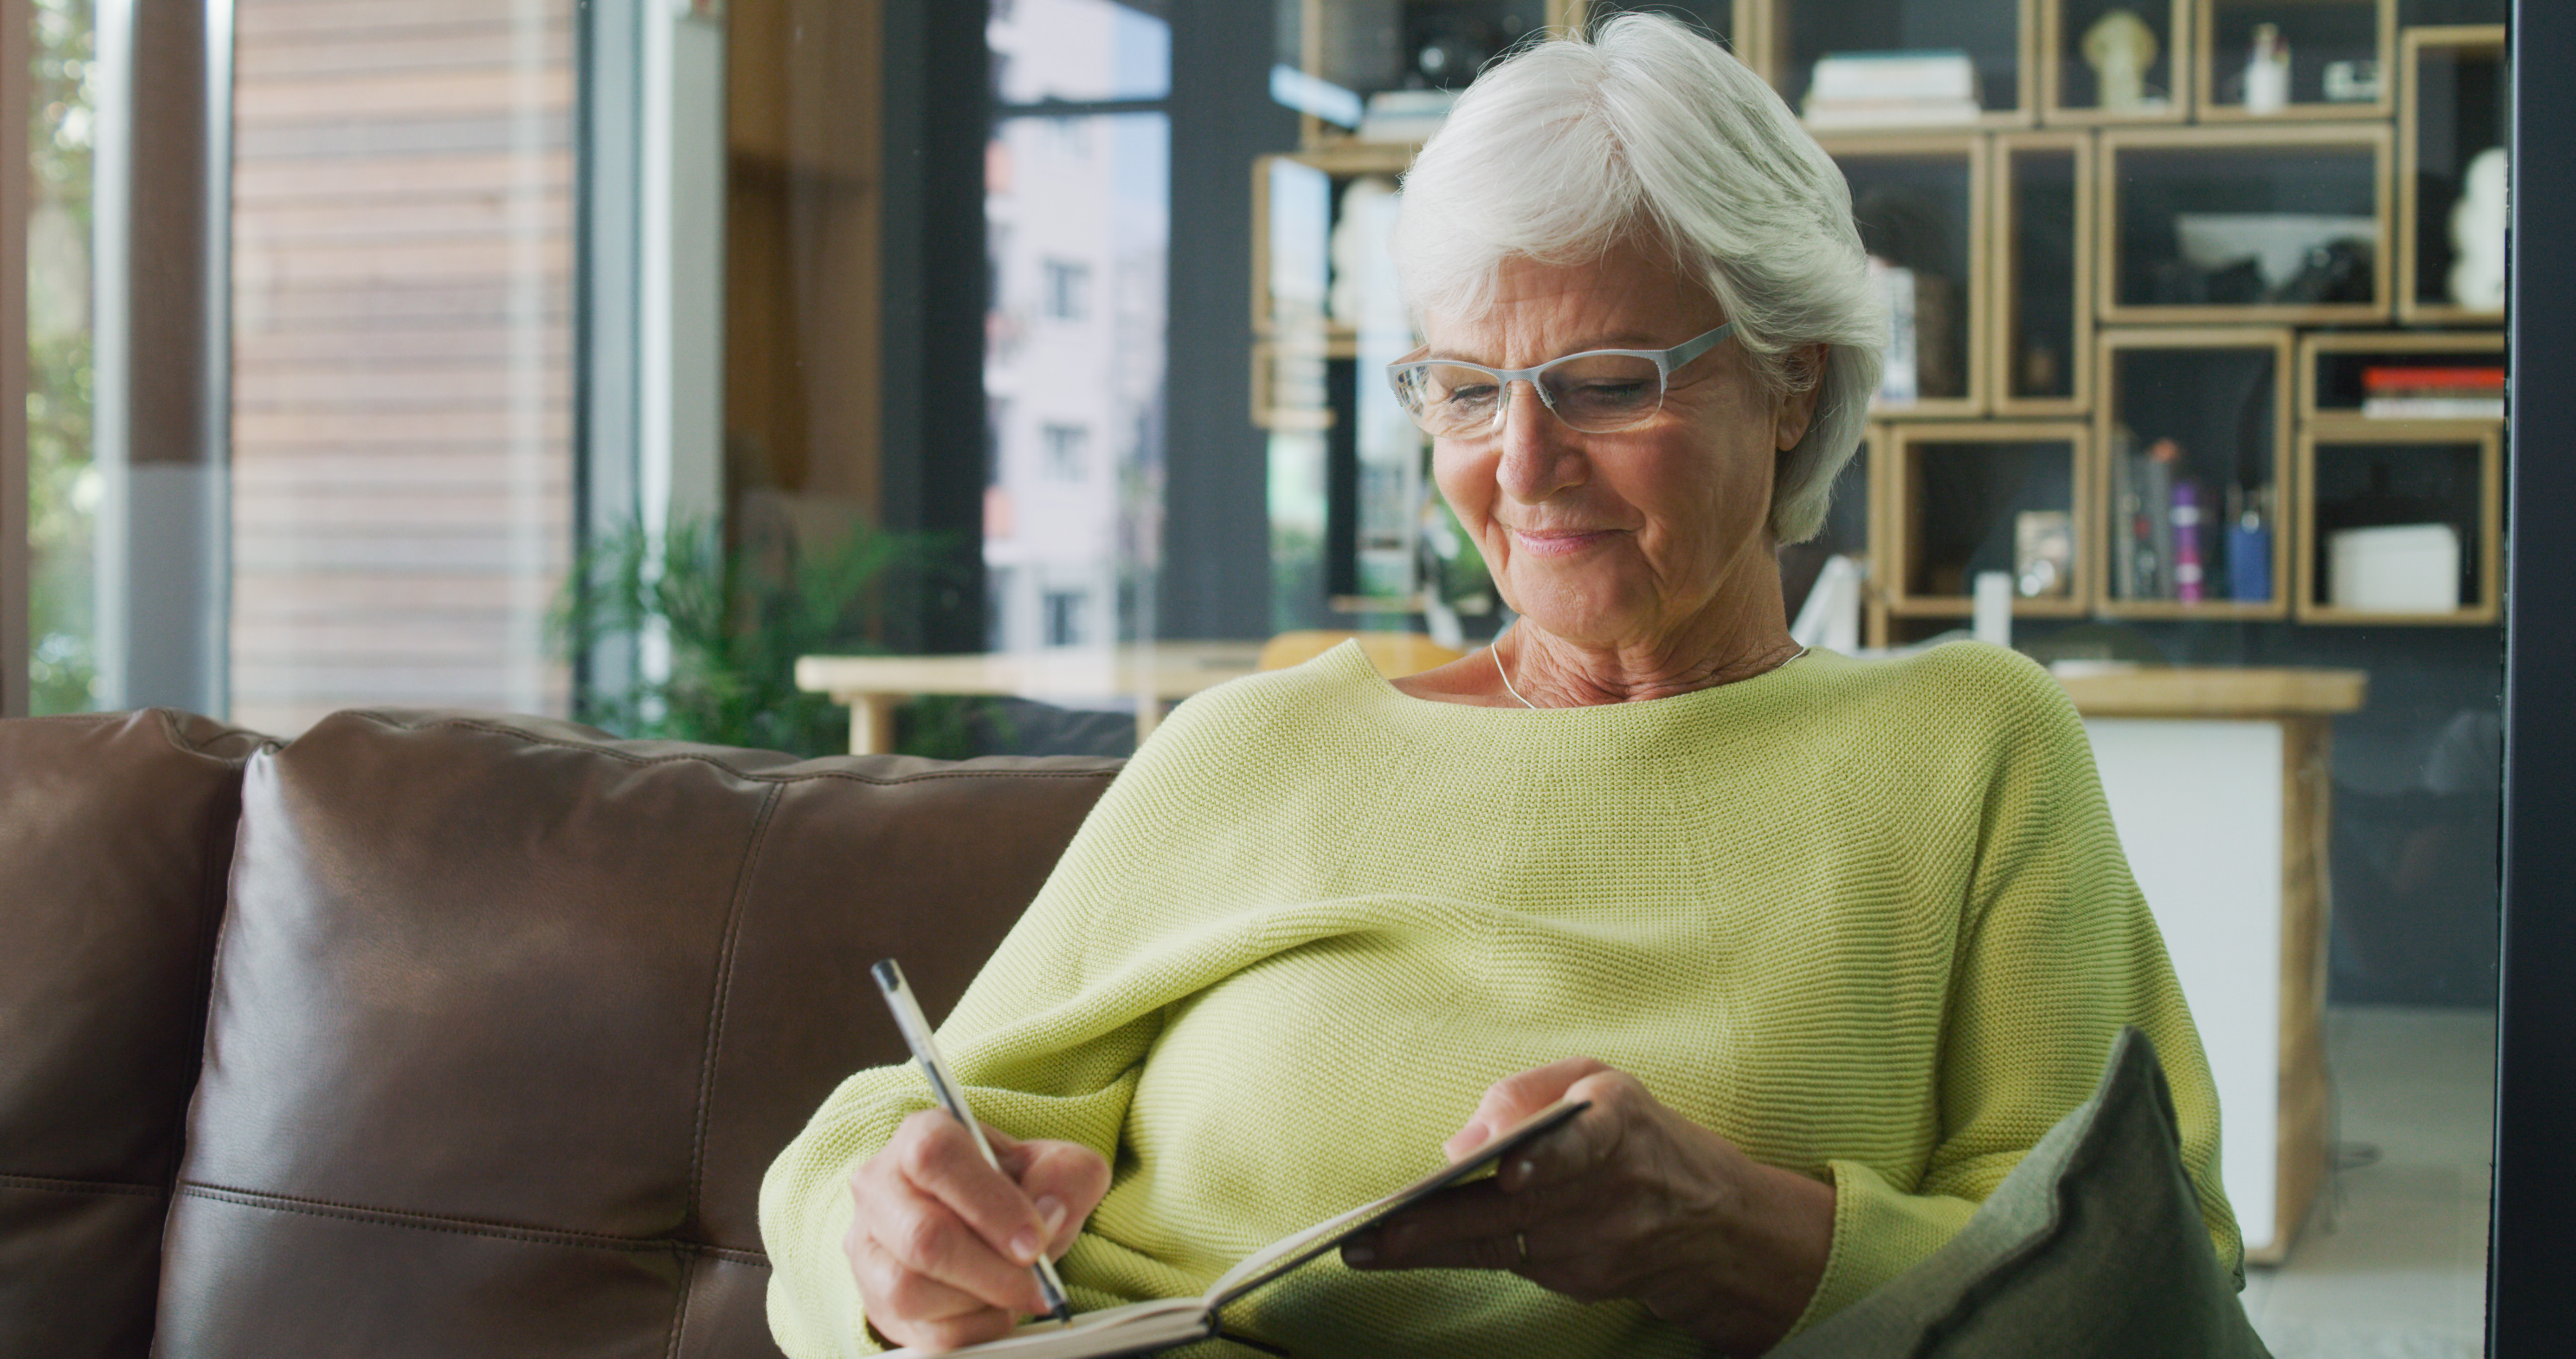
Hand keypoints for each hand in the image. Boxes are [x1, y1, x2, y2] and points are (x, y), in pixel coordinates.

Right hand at [844, 1109, 1110, 1352]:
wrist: (982, 1224)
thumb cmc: (1012, 1188)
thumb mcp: (1054, 1165)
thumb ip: (1067, 1175)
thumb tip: (1050, 1211)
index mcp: (921, 1135)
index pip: (937, 1159)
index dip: (990, 1205)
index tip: (1033, 1241)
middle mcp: (881, 1186)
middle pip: (923, 1237)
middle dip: (992, 1269)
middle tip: (1037, 1279)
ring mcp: (869, 1248)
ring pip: (911, 1291)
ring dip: (980, 1300)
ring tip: (1015, 1288)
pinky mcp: (878, 1302)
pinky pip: (923, 1333)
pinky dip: (974, 1329)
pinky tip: (997, 1307)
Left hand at [1341, 1057, 1834, 1354]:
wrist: (1718, 1224)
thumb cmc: (1638, 1135)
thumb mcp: (1596, 1083)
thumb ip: (1526, 1094)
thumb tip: (1462, 1142)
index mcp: (1620, 1122)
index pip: (1587, 1140)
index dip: (1550, 1157)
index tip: (1512, 1173)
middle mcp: (1612, 1189)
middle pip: (1517, 1209)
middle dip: (1442, 1223)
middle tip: (1377, 1231)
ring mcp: (1598, 1245)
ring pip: (1500, 1245)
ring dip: (1430, 1247)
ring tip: (1366, 1246)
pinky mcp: (1582, 1282)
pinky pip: (1508, 1263)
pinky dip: (1456, 1254)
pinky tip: (1404, 1249)